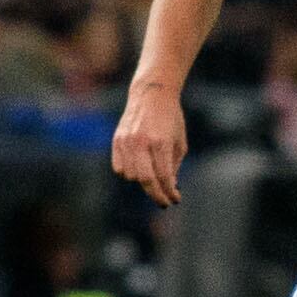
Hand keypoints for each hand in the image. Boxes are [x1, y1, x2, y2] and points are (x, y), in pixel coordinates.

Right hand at [112, 80, 188, 205]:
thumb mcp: (179, 141)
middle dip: (156, 195)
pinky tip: (139, 170)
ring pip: (131, 176)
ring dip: (143, 182)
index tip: (175, 200)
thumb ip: (173, 166)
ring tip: (153, 178)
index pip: (164, 176)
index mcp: (161, 142)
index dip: (169, 192)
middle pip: (146, 180)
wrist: (152, 94)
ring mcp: (127, 141)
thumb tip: (169, 187)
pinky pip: (119, 168)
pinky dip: (129, 173)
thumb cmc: (171, 118)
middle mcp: (141, 142)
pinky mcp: (117, 140)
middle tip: (163, 202)